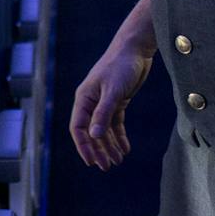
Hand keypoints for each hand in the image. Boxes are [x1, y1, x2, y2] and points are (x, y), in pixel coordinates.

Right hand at [70, 40, 153, 170]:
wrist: (136, 48)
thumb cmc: (121, 66)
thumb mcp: (113, 91)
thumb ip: (103, 114)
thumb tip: (94, 137)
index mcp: (84, 98)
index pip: (78, 128)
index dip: (83, 146)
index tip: (92, 162)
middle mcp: (91, 102)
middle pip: (91, 132)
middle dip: (99, 149)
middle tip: (108, 166)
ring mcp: (104, 102)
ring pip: (104, 129)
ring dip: (110, 145)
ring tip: (118, 160)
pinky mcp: (117, 100)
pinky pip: (115, 123)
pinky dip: (119, 136)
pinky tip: (125, 148)